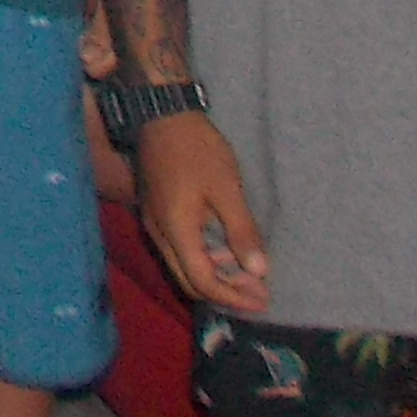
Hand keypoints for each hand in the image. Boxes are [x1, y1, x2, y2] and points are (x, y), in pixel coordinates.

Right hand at [131, 107, 271, 313]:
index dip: (234, 296)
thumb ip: (242, 232)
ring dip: (214, 275)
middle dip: (225, 293)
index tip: (263, 300)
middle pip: (189, 280)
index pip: (203, 281)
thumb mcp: (228, 189)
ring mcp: (154, 223)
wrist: (162, 115)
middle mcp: (160, 234)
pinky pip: (178, 250)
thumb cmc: (198, 150)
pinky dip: (203, 258)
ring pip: (182, 266)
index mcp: (177, 230)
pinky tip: (224, 249)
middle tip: (257, 293)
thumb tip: (259, 271)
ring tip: (246, 273)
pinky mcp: (155, 212)